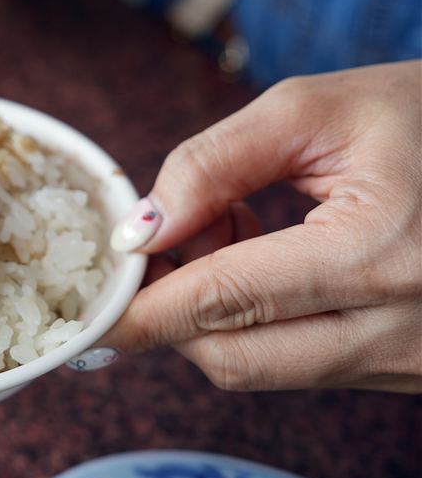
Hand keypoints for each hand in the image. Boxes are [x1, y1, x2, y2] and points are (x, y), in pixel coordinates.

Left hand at [101, 61, 421, 391]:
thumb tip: (141, 228)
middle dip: (172, 309)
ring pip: (260, 368)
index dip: (143, 309)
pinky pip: (297, 362)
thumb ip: (213, 163)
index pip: (227, 302)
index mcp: (381, 253)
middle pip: (233, 358)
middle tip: (169, 236)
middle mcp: (401, 330)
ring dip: (216, 311)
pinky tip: (271, 255)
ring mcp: (408, 360)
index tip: (89, 311)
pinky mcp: (403, 367)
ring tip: (240, 224)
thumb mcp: (313, 109)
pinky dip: (257, 321)